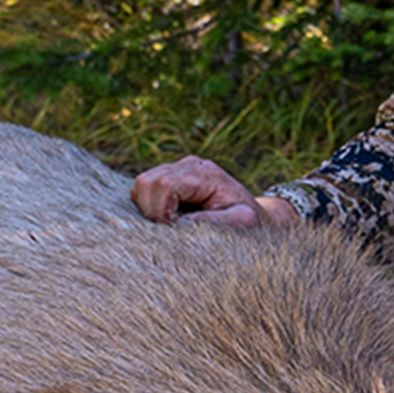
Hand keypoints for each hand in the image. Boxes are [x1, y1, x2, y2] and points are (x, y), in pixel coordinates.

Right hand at [133, 155, 296, 228]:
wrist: (252, 214)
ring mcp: (177, 169)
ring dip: (149, 208)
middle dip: (152, 210)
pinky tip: (170, 216)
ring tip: (173, 222)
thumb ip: (215, 221)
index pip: (166, 184)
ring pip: (141, 184)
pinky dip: (149, 206)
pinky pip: (143, 189)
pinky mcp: (169, 177)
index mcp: (207, 174)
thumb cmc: (249, 220)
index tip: (175, 227)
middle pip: (147, 181)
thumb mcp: (241, 222)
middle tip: (172, 227)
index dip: (162, 209)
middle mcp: (189, 165)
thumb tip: (181, 224)